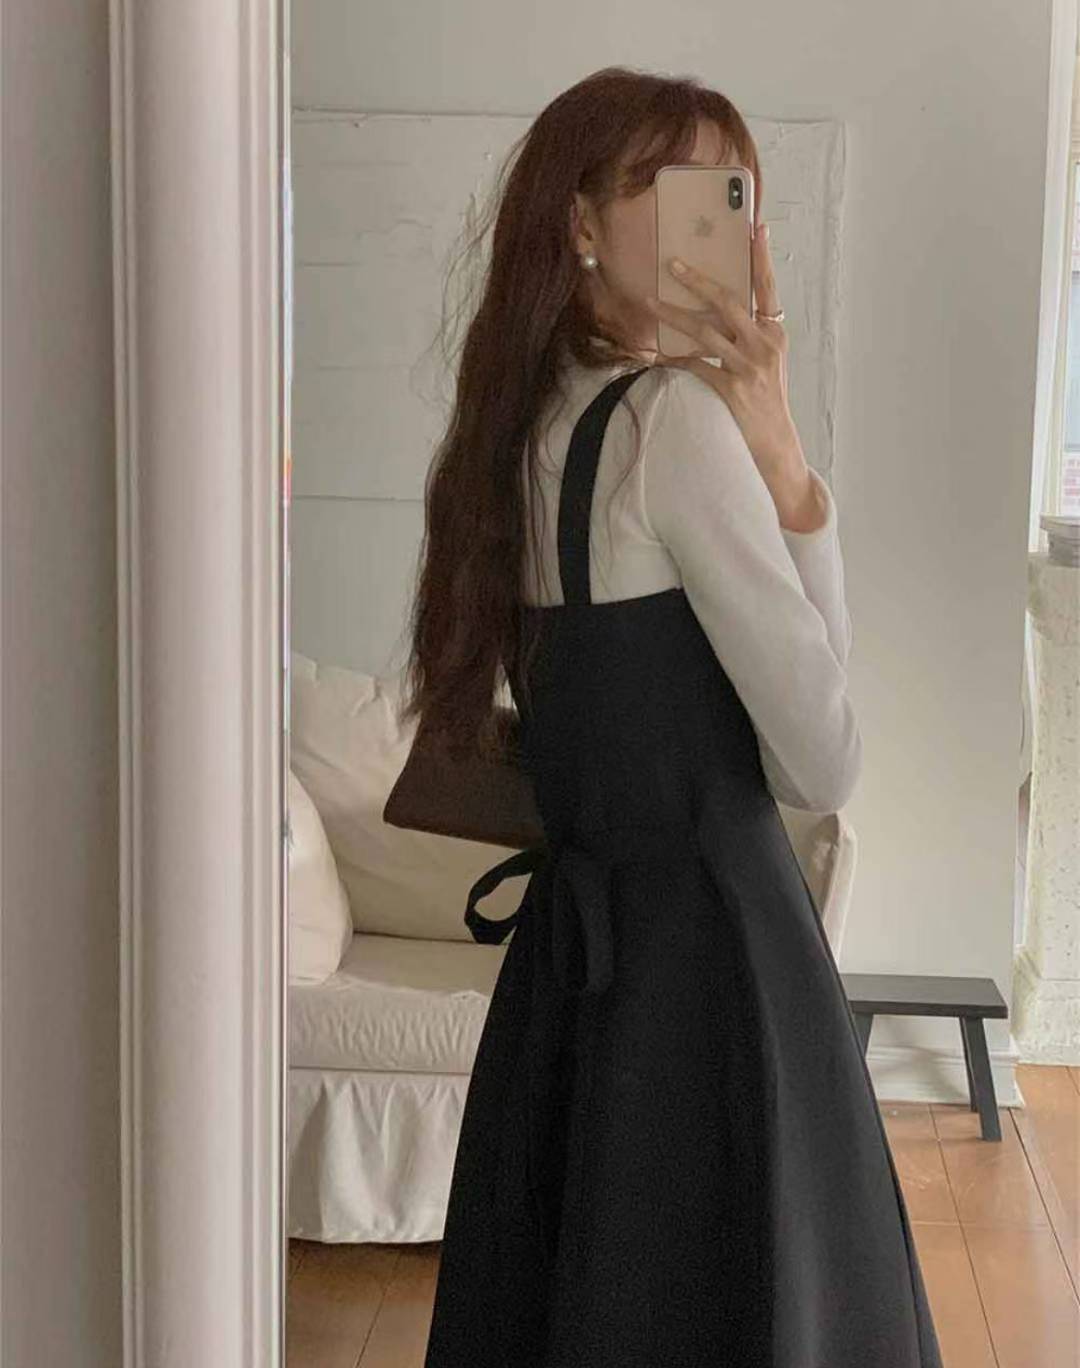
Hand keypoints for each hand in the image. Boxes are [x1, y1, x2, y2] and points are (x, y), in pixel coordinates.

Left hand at [644, 223, 804, 481]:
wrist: (775, 443)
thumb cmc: (766, 399)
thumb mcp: (767, 361)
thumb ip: (748, 334)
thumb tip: (715, 310)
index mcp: (774, 332)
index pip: (766, 288)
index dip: (760, 258)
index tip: (754, 227)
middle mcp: (764, 344)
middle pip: (727, 303)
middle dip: (698, 281)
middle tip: (673, 264)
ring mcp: (748, 367)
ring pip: (704, 331)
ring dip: (673, 315)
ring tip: (650, 303)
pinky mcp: (731, 389)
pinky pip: (695, 365)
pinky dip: (674, 358)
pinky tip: (655, 353)